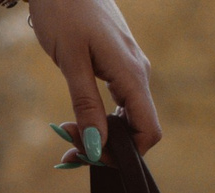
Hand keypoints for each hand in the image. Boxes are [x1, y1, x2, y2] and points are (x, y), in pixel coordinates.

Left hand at [25, 0, 159, 164]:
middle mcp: (138, 74)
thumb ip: (86, 105)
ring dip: (98, 135)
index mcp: (132, 74)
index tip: (89, 155)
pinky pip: (116, 104)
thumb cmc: (65, 13)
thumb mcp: (71, 61)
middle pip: (135, 130)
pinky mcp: (118, 67)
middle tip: (66, 148)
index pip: (148, 131)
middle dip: (104, 147)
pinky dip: (97, 120)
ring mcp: (130, 70)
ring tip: (65, 133)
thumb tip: (97, 146)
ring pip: (124, 119)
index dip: (123, 154)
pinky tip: (74, 122)